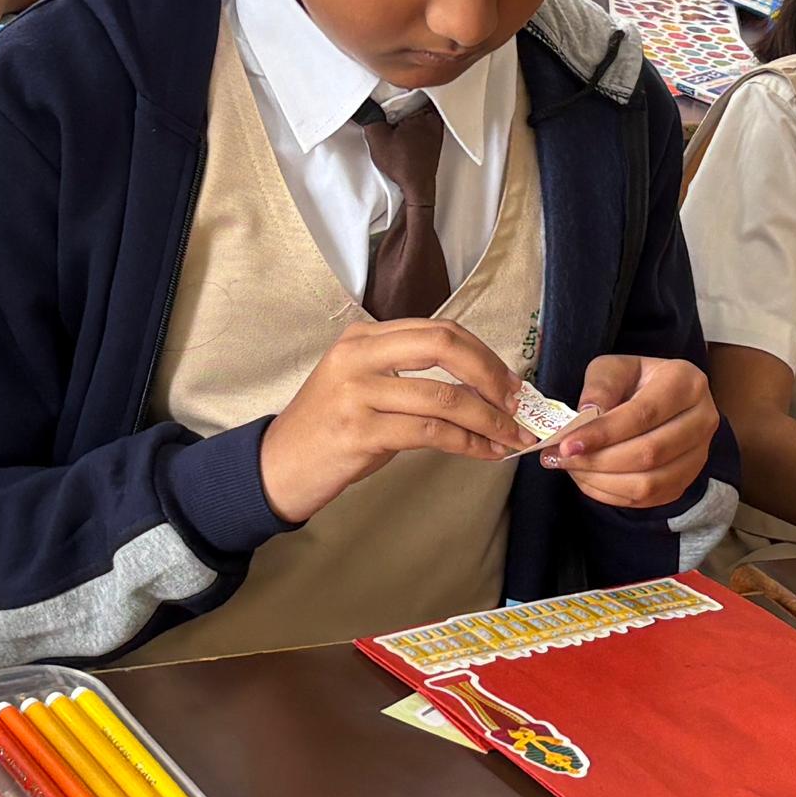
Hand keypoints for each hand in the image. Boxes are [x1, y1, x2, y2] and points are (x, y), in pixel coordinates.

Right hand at [259, 318, 528, 522]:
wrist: (277, 466)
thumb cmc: (329, 429)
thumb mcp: (365, 387)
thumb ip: (412, 377)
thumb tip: (482, 388)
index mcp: (364, 338)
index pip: (439, 331)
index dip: (484, 355)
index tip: (511, 382)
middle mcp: (358, 355)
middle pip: (444, 347)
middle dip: (492, 375)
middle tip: (518, 404)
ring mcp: (356, 392)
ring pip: (443, 397)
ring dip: (488, 419)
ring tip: (511, 437)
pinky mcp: (358, 431)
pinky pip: (430, 433)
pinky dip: (467, 443)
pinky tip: (484, 453)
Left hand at [546, 354, 716, 511]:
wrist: (659, 399)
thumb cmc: (633, 381)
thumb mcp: (613, 368)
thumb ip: (600, 387)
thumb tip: (586, 416)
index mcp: (686, 382)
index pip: (644, 414)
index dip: (604, 433)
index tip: (568, 444)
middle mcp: (703, 420)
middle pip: (649, 453)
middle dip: (599, 461)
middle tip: (561, 459)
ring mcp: (699, 455)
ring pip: (649, 482)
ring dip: (603, 481)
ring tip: (571, 469)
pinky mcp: (685, 480)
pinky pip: (647, 499)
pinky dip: (611, 494)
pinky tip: (588, 480)